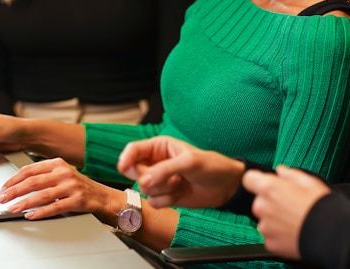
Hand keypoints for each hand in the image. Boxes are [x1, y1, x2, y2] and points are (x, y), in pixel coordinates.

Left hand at [0, 157, 121, 221]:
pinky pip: (55, 207)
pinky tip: (31, 215)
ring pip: (42, 194)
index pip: (30, 169)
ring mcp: (71, 186)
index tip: (3, 188)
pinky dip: (41, 212)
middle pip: (33, 181)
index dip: (14, 179)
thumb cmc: (78, 186)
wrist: (102, 196)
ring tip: (12, 208)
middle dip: (14, 191)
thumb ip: (43, 175)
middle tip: (1, 198)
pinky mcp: (77, 200)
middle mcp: (64, 172)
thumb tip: (18, 183)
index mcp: (58, 163)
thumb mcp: (61, 173)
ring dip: (24, 203)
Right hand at [117, 136, 244, 208]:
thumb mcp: (189, 162)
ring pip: (144, 189)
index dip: (125, 158)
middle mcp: (156, 163)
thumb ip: (164, 170)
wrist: (225, 186)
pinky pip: (153, 202)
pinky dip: (167, 200)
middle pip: (134, 172)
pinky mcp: (164, 195)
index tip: (123, 168)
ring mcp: (159, 180)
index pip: (133, 150)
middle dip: (151, 177)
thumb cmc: (212, 166)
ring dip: (163, 189)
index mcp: (159, 146)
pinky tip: (180, 193)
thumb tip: (144, 181)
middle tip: (169, 176)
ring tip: (180, 182)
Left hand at [243, 167, 330, 259]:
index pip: (249, 179)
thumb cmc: (322, 207)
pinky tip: (294, 232)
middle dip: (271, 203)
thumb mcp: (309, 181)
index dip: (258, 181)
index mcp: (269, 188)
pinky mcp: (270, 244)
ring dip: (275, 220)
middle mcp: (262, 207)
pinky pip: (271, 236)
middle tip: (291, 206)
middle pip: (259, 201)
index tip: (268, 185)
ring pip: (265, 220)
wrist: (332, 235)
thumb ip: (289, 174)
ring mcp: (265, 227)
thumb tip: (280, 171)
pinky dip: (279, 235)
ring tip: (295, 221)